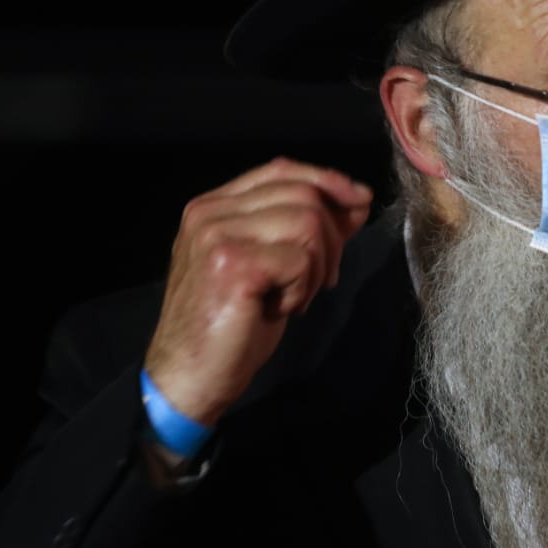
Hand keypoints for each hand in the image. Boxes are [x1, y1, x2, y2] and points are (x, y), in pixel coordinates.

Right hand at [142, 157, 373, 426]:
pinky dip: (304, 289)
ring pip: (307, 222)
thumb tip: (356, 200)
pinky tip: (281, 310)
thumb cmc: (229, 328)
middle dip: (332, 236)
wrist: (187, 378)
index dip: (327, 179)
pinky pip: (301, 260)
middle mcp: (209, 213)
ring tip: (296, 297)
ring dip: (318, 266)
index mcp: (212, 207)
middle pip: (302, 193)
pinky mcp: (232, 264)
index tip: (360, 200)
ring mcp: (217, 236)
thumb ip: (304, 230)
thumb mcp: (272, 268)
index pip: (280, 169)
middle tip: (325, 279)